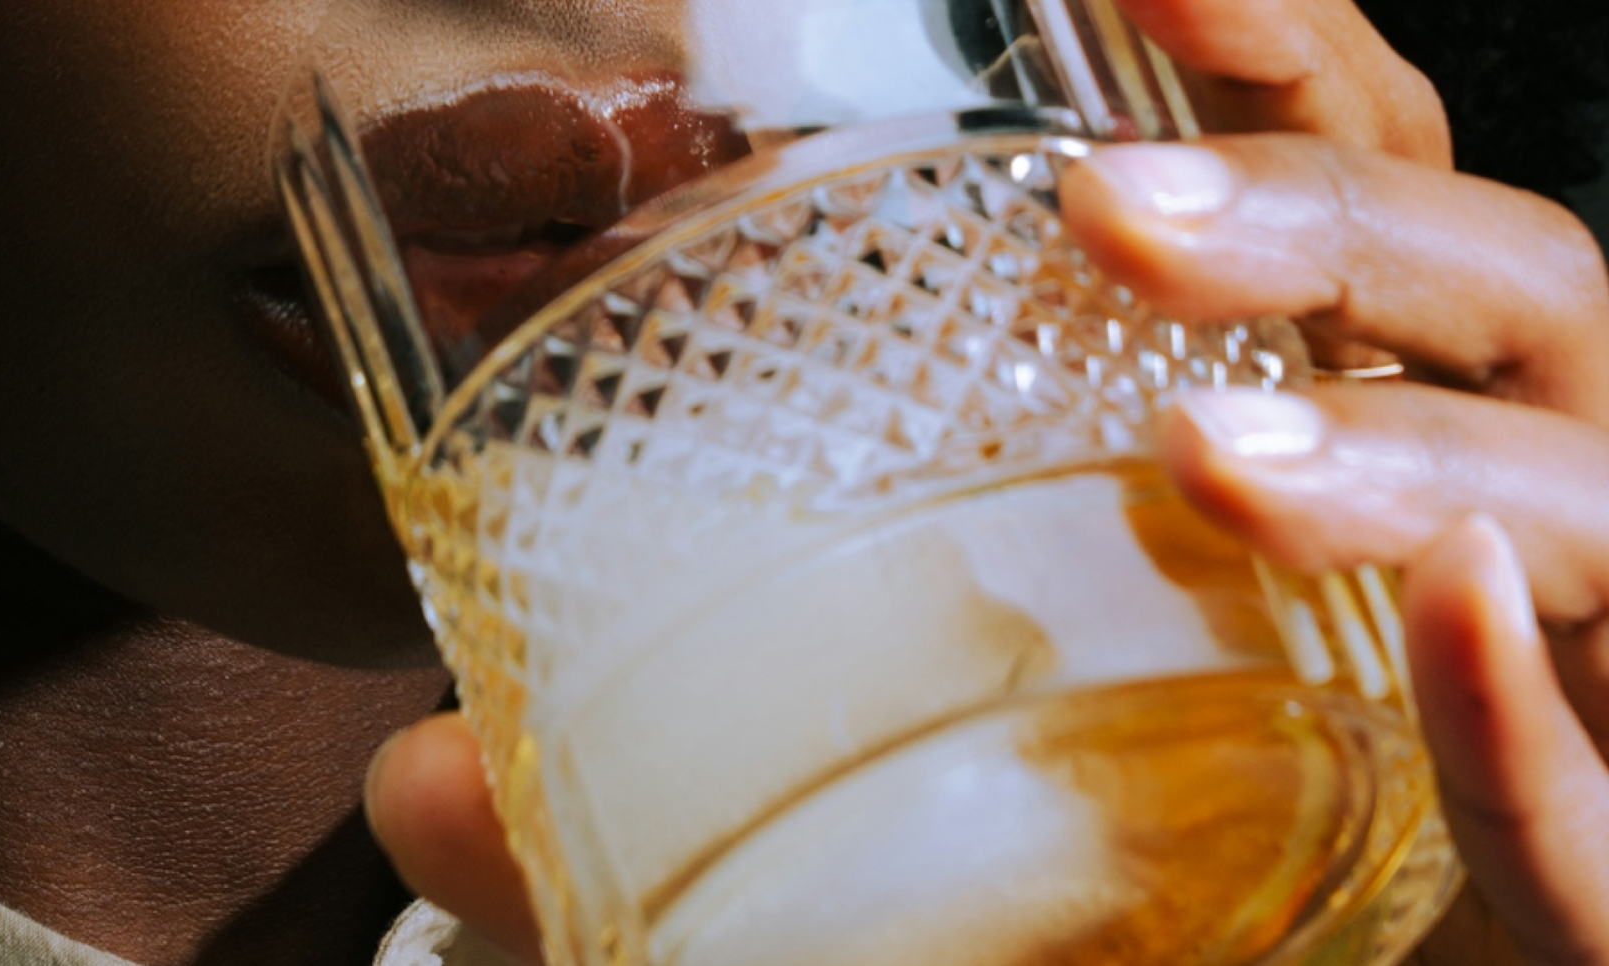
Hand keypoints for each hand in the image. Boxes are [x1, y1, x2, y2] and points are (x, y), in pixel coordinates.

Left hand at [364, 1, 1608, 962]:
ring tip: (1216, 451)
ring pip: (1588, 471)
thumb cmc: (1068, 923)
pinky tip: (1467, 627)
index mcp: (1308, 459)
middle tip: (1105, 201)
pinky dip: (1550, 733)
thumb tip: (420, 786)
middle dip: (1326, 198)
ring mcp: (1562, 678)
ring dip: (1424, 439)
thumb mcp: (842, 839)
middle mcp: (1472, 533)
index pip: (1340, 211)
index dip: (1270, 80)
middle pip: (1493, 282)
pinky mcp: (1596, 873)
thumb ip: (647, 813)